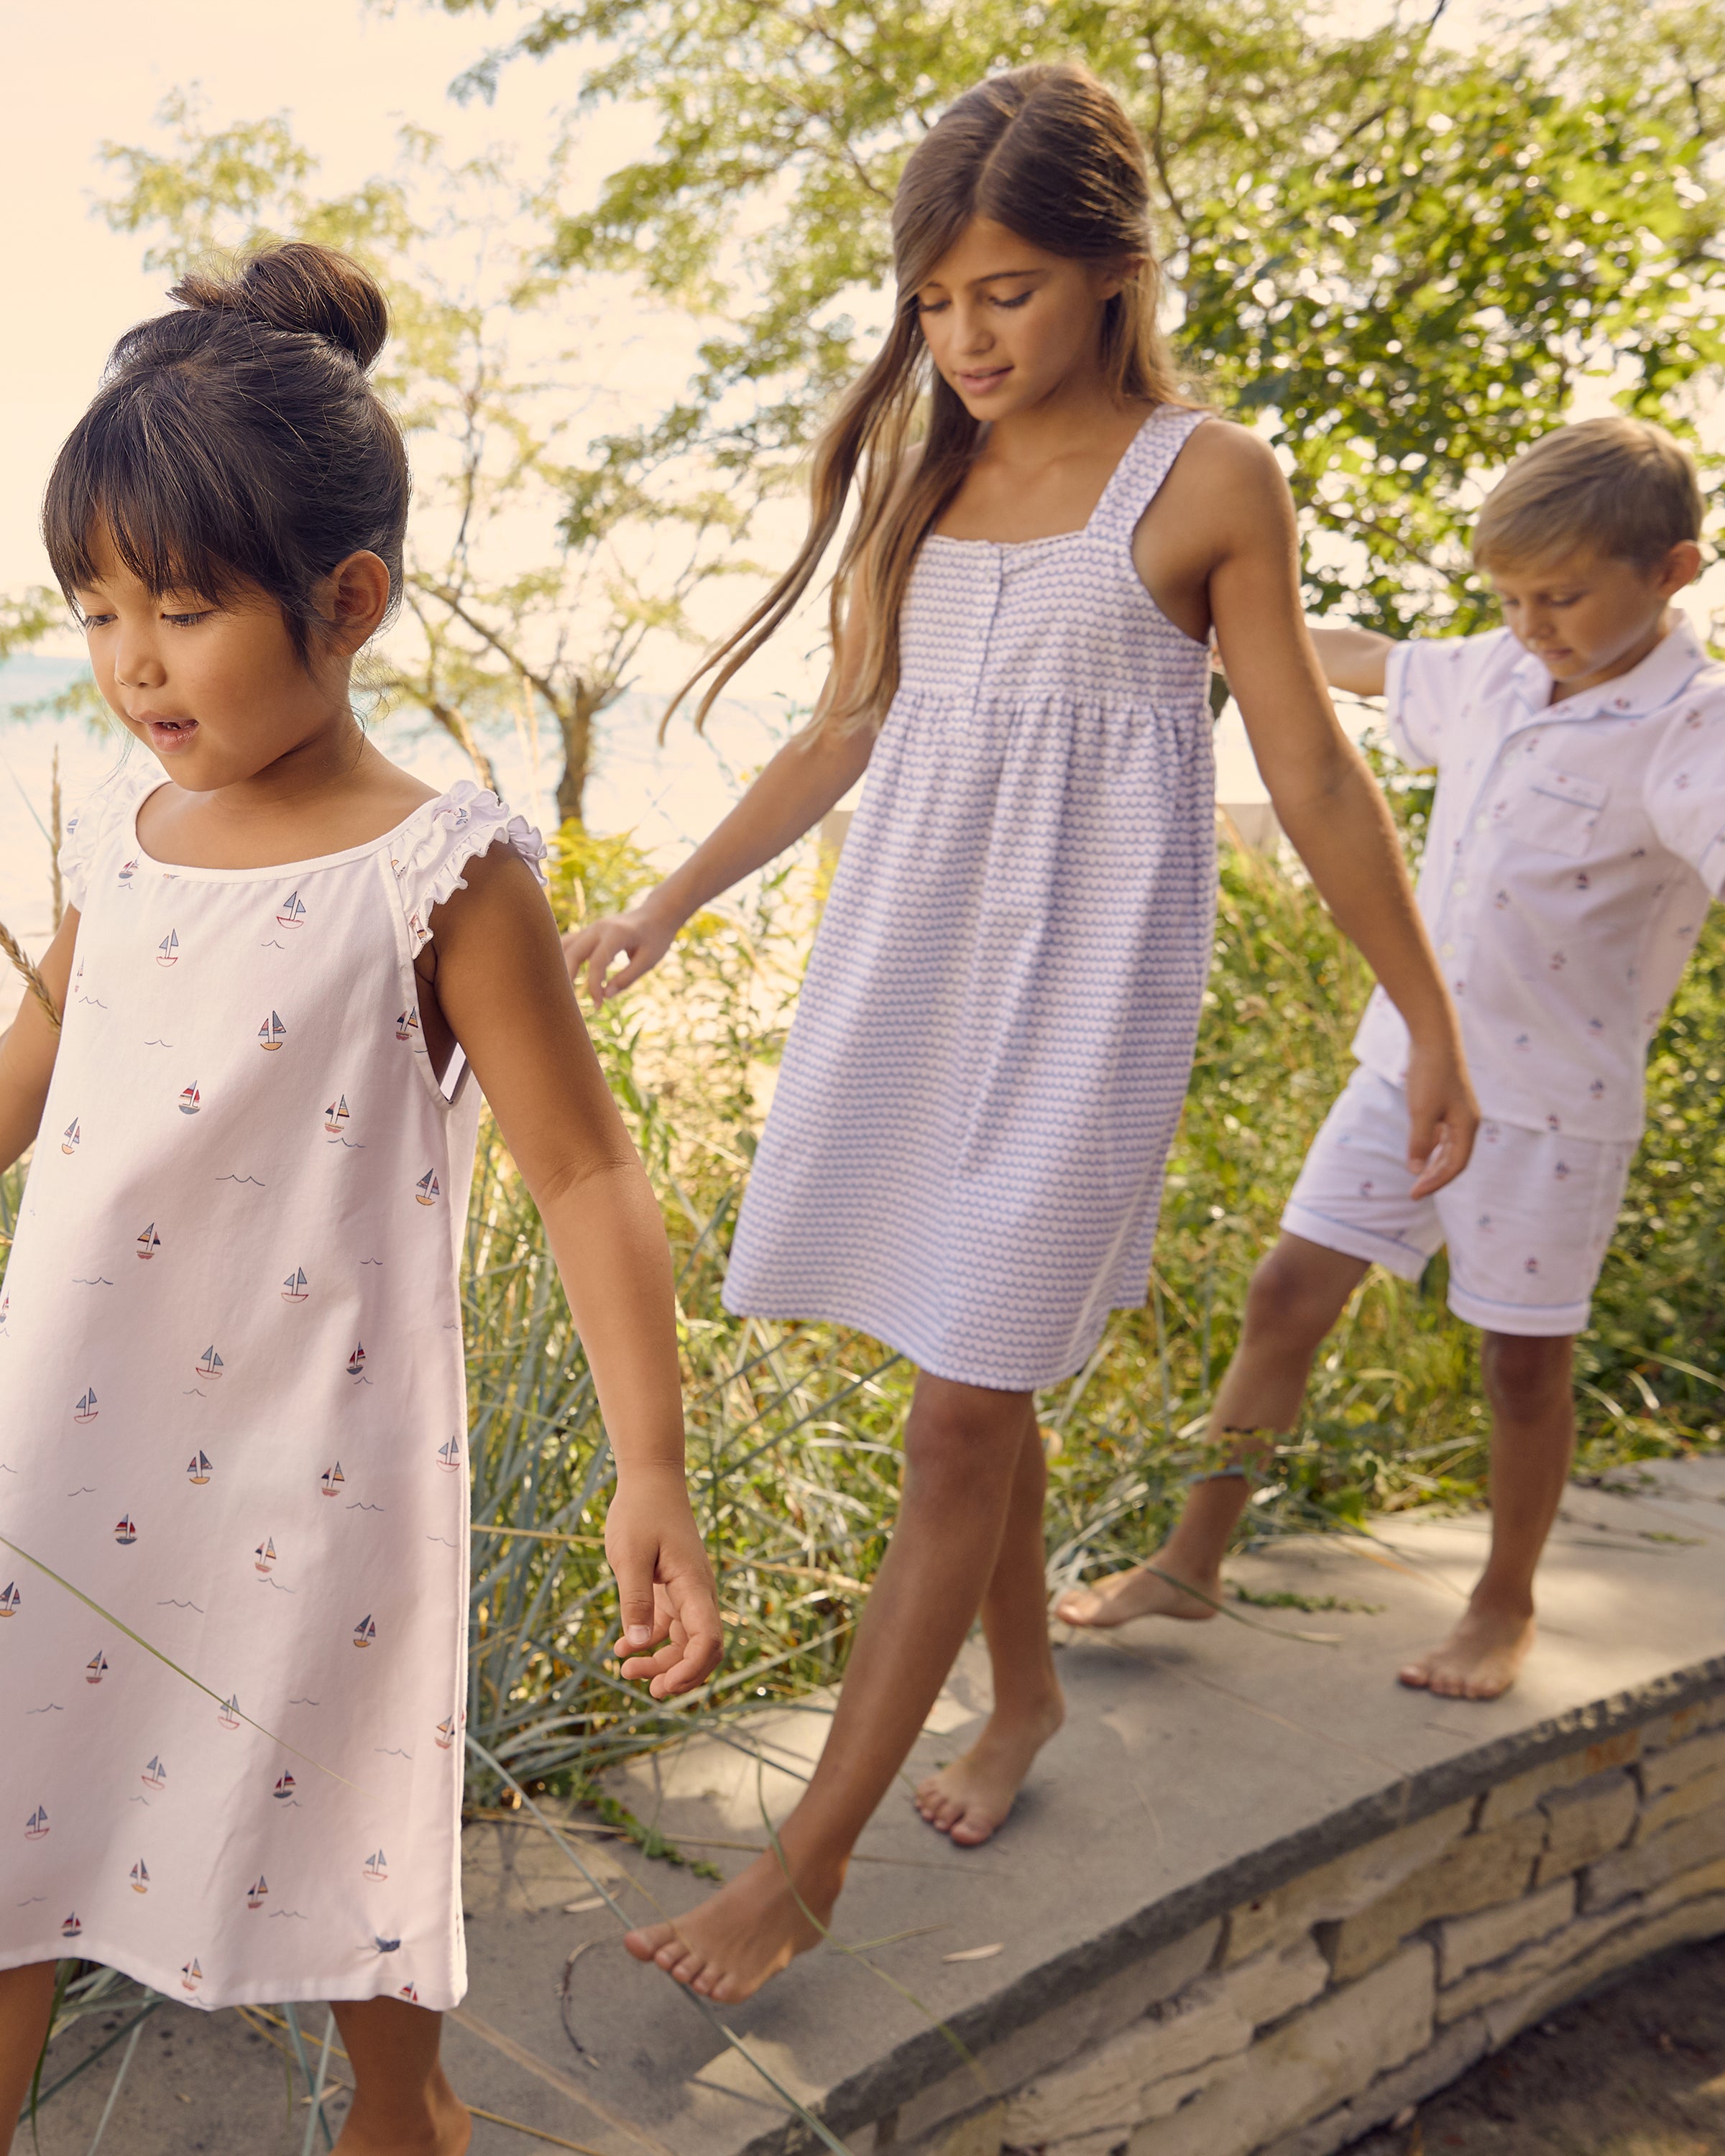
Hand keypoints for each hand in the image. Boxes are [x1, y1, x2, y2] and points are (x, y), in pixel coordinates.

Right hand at [561, 901, 677, 1008]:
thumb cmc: (655, 939)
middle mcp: (599, 928)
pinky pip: (568, 944)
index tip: (598, 1005)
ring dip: (559, 967)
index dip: (594, 986)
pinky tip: (560, 976)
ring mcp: (591, 928)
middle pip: (573, 953)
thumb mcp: (648, 961)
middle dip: (567, 978)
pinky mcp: (588, 932)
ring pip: (564, 946)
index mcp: (616, 934)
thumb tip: (605, 996)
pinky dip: (562, 958)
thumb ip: (626, 978)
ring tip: (560, 990)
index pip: (597, 962)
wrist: (656, 914)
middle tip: (568, 1002)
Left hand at [605, 1471, 723, 1699]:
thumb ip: (634, 1599)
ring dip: (662, 1662)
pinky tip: (621, 1650)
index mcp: (694, 1586)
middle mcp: (697, 1593)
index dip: (691, 1670)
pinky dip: (649, 1643)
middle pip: (702, 1649)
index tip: (663, 1686)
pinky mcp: (672, 1588)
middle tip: (647, 1689)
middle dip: (679, 1675)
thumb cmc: (639, 1512)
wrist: (649, 1480)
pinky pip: (669, 1627)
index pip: (708, 1640)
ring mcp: (686, 1592)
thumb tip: (637, 1645)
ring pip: (685, 1642)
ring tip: (626, 1670)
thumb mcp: (629, 1556)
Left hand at [1404, 1037, 1478, 1199]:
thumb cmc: (1429, 1074)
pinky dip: (1432, 1146)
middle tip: (1414, 1193)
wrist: (1434, 1039)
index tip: (1414, 1194)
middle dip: (1435, 1177)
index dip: (1436, 1182)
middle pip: (1454, 1159)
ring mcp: (1458, 1112)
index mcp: (1467, 1126)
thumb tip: (1415, 1170)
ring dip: (1434, 1163)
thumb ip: (1419, 1142)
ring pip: (1449, 1147)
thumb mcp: (1421, 1111)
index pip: (1455, 1165)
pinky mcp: (1447, 1104)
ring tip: (1417, 1178)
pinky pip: (1443, 1134)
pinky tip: (1421, 1152)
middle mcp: (1467, 1122)